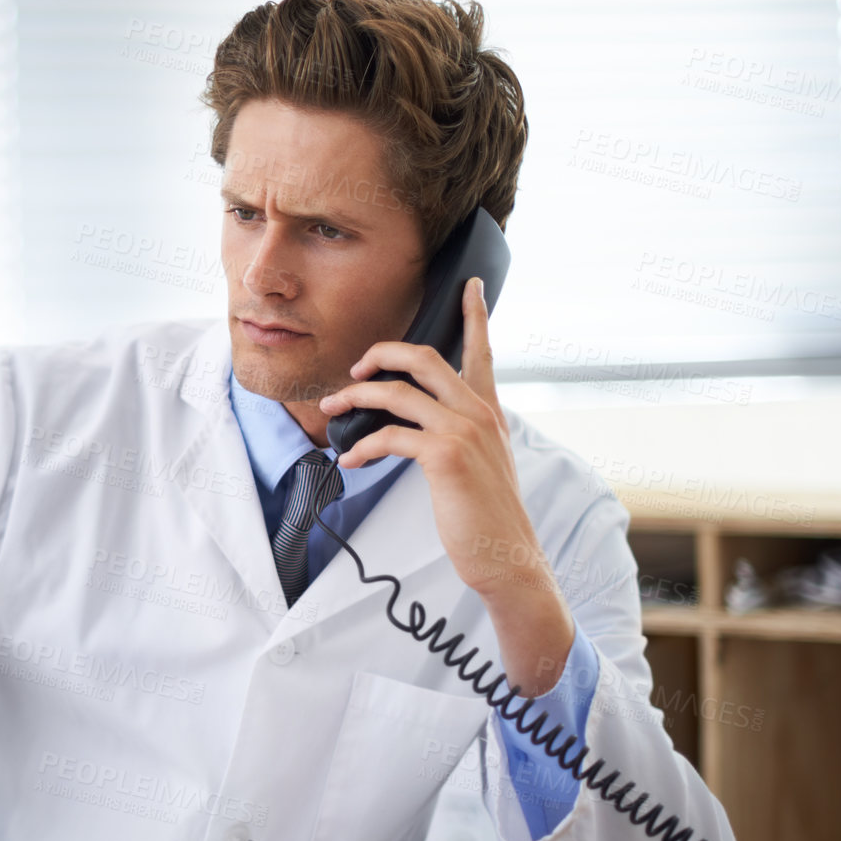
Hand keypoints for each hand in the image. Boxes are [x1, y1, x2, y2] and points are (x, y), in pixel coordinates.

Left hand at [317, 277, 573, 694]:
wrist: (507, 556)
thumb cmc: (485, 516)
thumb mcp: (479, 465)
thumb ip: (456, 435)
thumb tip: (414, 427)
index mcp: (489, 410)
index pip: (482, 351)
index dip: (474, 315)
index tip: (468, 284)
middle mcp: (479, 412)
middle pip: (425, 356)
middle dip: (381, 354)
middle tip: (355, 368)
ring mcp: (464, 431)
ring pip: (398, 392)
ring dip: (356, 398)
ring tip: (332, 412)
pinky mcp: (445, 455)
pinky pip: (390, 435)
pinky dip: (362, 446)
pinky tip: (351, 460)